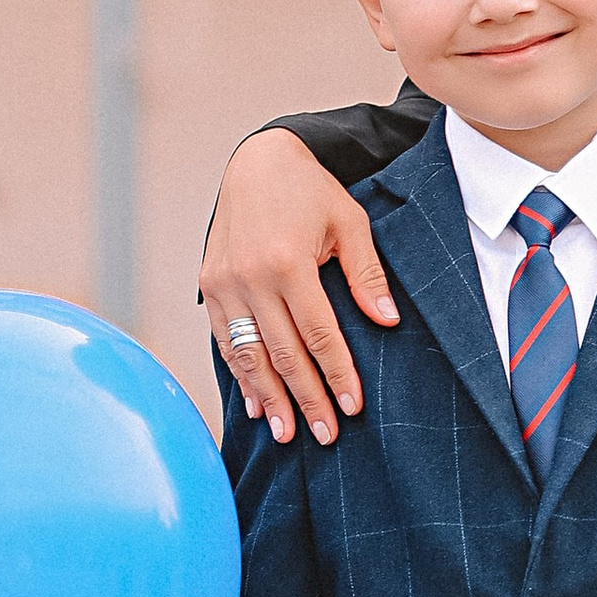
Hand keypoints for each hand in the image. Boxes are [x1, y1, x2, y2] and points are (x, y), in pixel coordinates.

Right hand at [203, 129, 400, 446]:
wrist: (258, 161)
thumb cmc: (311, 192)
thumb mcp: (350, 222)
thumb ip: (366, 274)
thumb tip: (386, 322)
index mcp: (288, 262)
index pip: (318, 334)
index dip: (336, 374)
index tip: (352, 407)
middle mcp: (251, 277)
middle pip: (283, 354)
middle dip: (306, 399)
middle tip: (325, 435)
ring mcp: (224, 283)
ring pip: (249, 355)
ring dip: (270, 398)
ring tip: (289, 434)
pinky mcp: (209, 285)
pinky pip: (224, 340)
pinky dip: (241, 375)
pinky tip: (258, 404)